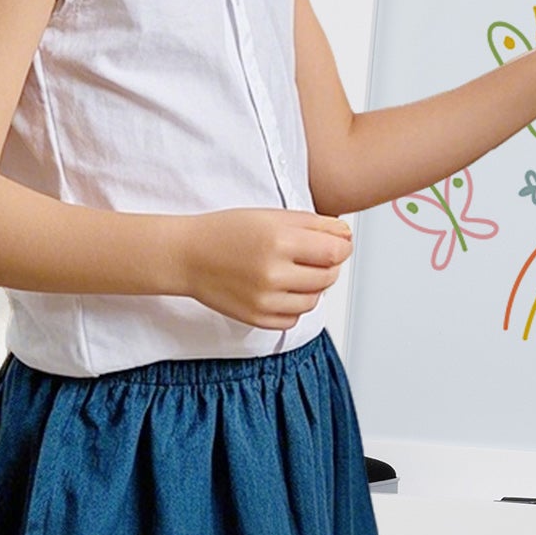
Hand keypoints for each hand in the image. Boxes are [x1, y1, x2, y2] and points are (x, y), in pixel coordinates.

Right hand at [181, 208, 352, 330]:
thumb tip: (347, 236)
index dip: (343, 247)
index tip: (338, 244)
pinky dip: (295, 306)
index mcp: (279, 241)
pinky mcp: (256, 318)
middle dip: (329, 265)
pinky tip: (282, 289)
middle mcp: (272, 273)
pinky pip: (294, 319)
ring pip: (314, 300)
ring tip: (297, 271)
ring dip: (314, 286)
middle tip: (315, 255)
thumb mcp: (273, 216)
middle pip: (328, 276)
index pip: (335, 252)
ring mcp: (264, 300)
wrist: (188, 256)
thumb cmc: (227, 231)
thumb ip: (316, 225)